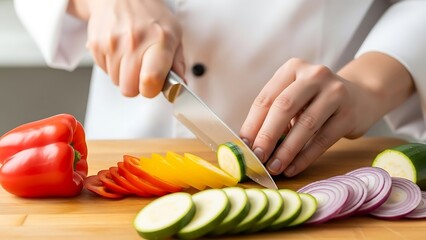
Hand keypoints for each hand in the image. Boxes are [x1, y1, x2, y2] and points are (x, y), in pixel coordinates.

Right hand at [71, 0, 184, 97]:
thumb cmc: (150, 17)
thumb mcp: (174, 35)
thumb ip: (178, 63)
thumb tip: (179, 87)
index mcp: (159, 40)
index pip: (151, 79)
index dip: (151, 90)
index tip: (153, 86)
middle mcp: (134, 41)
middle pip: (130, 89)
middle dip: (137, 86)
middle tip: (142, 72)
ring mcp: (112, 43)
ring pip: (116, 82)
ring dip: (124, 75)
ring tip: (131, 57)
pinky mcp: (96, 45)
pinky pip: (105, 71)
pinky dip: (112, 66)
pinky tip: (120, 51)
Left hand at [239, 54, 412, 176]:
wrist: (362, 96)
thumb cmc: (316, 99)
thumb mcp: (295, 96)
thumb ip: (274, 113)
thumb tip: (250, 144)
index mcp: (293, 68)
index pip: (267, 98)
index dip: (252, 124)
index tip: (243, 145)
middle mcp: (314, 76)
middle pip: (284, 108)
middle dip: (267, 136)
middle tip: (257, 157)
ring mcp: (335, 93)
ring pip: (305, 125)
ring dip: (286, 150)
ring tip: (273, 167)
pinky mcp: (349, 114)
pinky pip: (322, 140)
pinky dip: (305, 157)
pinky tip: (292, 168)